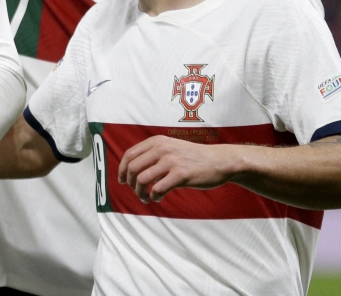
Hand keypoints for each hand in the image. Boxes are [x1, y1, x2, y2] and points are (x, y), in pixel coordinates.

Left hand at [118, 136, 236, 202]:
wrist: (218, 160)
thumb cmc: (192, 157)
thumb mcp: (170, 147)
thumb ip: (153, 153)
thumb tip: (131, 168)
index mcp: (157, 141)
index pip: (129, 155)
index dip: (122, 170)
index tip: (122, 181)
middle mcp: (161, 149)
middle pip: (132, 168)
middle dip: (130, 183)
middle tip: (137, 192)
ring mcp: (171, 161)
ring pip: (142, 179)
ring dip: (140, 193)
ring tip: (146, 198)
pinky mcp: (181, 174)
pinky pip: (157, 189)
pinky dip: (154, 197)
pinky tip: (157, 198)